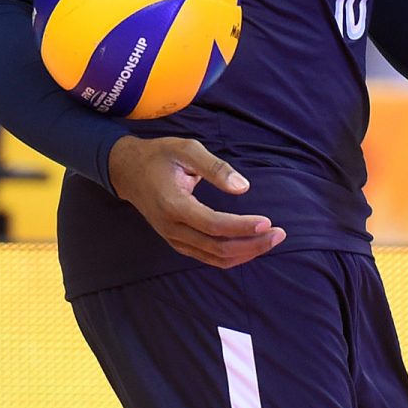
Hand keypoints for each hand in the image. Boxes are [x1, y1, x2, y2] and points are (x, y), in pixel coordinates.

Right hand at [106, 135, 285, 268]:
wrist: (127, 171)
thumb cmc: (159, 156)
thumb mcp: (186, 149)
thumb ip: (215, 167)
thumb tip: (244, 188)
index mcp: (173, 205)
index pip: (214, 225)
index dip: (242, 227)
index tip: (268, 222)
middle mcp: (173, 228)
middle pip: (219, 248)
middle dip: (253, 244)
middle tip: (280, 233)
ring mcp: (174, 239)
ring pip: (215, 258)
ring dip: (246, 253)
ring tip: (272, 240)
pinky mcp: (178, 242)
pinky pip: (209, 257)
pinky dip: (233, 255)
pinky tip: (251, 245)